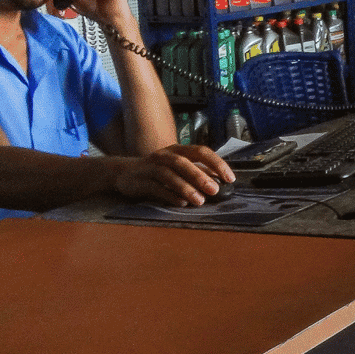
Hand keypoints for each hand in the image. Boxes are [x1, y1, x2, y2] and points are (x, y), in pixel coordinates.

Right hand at [110, 145, 234, 205]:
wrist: (124, 173)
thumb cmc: (158, 171)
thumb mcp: (179, 168)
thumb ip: (197, 173)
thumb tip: (220, 181)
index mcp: (178, 150)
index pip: (201, 151)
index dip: (216, 163)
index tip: (229, 178)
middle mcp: (165, 155)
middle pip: (184, 162)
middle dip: (200, 176)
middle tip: (215, 190)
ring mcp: (151, 167)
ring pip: (169, 174)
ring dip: (186, 187)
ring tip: (199, 200)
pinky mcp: (140, 180)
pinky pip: (156, 188)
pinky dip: (169, 195)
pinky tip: (181, 203)